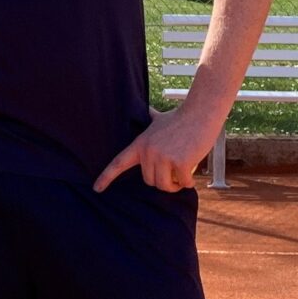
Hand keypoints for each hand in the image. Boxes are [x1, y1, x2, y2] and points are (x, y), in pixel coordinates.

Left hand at [94, 105, 213, 194]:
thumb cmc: (182, 117)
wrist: (200, 112)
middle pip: (150, 181)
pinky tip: (192, 175)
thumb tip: (148, 110)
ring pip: (164, 185)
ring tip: (182, 175)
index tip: (96, 189)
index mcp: (140, 144)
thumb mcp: (160, 119)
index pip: (119, 163)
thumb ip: (151, 119)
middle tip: (174, 171)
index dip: (106, 177)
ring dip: (175, 185)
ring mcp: (163, 157)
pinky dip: (188, 182)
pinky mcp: (180, 162)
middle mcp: (149, 152)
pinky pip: (182, 183)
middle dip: (163, 180)